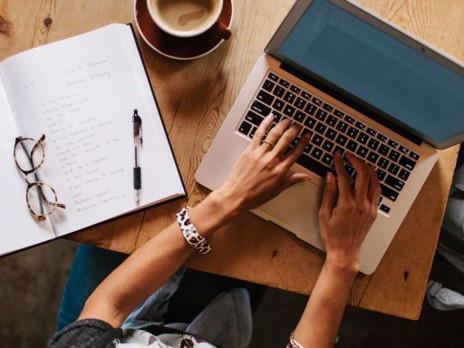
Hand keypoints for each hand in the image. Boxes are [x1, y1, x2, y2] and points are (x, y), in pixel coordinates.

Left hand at [215, 115, 310, 214]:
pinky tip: (270, 117)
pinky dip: (265, 124)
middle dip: (295, 130)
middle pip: (287, 139)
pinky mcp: (249, 150)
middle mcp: (271, 160)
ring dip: (283, 124)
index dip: (303, 142)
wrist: (236, 196)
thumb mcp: (277, 189)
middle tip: (298, 125)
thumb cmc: (255, 195)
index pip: (296, 152)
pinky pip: (259, 133)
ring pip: (274, 134)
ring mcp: (260, 154)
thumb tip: (306, 176)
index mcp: (280, 170)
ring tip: (288, 120)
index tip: (307, 136)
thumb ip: (292, 180)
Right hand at [319, 152, 379, 272]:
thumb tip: (330, 176)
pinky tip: (369, 176)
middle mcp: (361, 205)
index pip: (344, 178)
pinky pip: (377, 191)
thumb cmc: (333, 235)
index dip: (339, 164)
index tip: (336, 157)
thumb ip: (328, 193)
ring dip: (367, 168)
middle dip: (355, 161)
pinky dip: (374, 180)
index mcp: (346, 205)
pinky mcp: (374, 212)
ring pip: (373, 181)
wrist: (345, 251)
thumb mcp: (324, 214)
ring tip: (360, 162)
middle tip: (348, 155)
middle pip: (362, 175)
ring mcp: (370, 208)